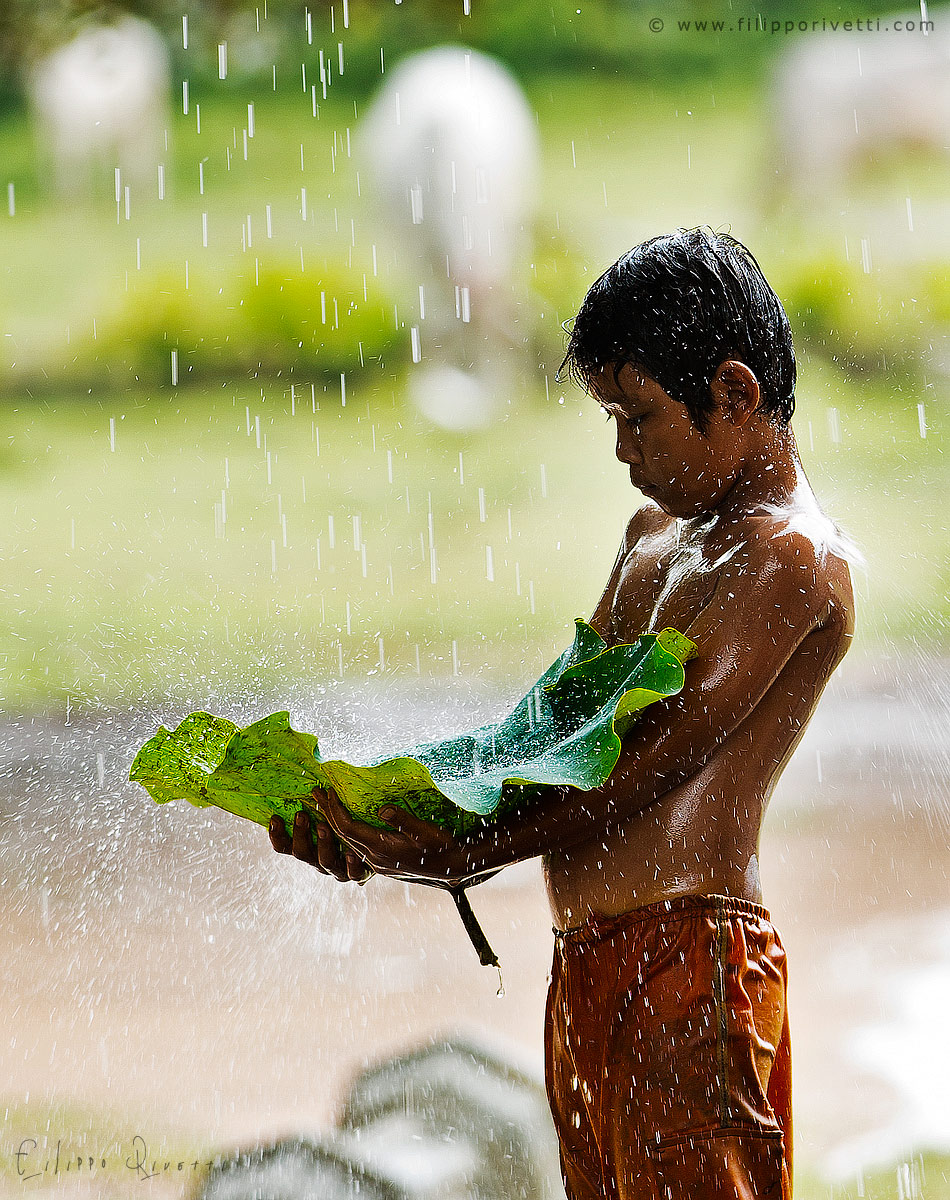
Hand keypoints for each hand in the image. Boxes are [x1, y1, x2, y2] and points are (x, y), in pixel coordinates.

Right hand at [268, 807, 373, 883]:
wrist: (378, 853)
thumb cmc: (352, 826)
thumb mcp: (331, 814)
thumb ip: (319, 805)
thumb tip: (307, 786)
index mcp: (309, 847)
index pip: (285, 845)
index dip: (277, 835)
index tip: (275, 817)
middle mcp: (319, 860)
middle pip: (302, 853)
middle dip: (300, 833)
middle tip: (302, 814)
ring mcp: (338, 869)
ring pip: (325, 862)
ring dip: (323, 843)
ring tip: (324, 825)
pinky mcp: (358, 874)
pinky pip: (353, 873)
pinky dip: (351, 865)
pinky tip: (351, 854)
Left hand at [315, 786, 473, 884]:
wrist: (452, 867)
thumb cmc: (440, 847)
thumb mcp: (425, 831)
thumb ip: (403, 821)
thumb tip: (382, 810)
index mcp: (381, 849)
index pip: (347, 828)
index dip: (334, 809)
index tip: (325, 791)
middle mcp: (374, 858)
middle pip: (342, 834)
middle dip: (327, 813)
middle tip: (316, 793)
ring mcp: (376, 861)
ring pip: (346, 841)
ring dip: (333, 822)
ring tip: (325, 804)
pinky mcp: (381, 861)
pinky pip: (355, 845)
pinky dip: (345, 830)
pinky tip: (344, 821)